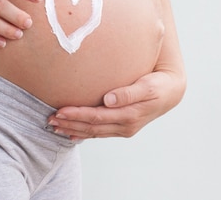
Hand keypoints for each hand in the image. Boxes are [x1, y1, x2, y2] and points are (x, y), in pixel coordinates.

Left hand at [47, 69, 185, 139]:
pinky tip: (71, 134)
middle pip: (91, 127)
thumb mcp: (147, 86)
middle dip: (69, 124)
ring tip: (54, 126)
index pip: (97, 117)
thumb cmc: (158, 85)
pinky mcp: (122, 126)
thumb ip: (129, 92)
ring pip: (93, 132)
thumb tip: (109, 99)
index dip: (77, 115)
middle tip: (49, 120)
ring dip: (73, 130)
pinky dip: (84, 134)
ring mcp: (123, 129)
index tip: (60, 111)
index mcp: (129, 116)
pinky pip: (99, 132)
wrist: (171, 92)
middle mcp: (125, 126)